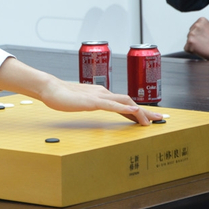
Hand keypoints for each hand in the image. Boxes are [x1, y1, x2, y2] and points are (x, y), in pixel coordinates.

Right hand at [38, 78, 161, 125]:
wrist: (49, 89)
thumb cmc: (61, 95)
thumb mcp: (79, 102)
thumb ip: (89, 104)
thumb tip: (95, 107)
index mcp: (100, 94)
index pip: (123, 102)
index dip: (138, 110)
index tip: (148, 118)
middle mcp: (103, 93)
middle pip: (130, 101)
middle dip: (146, 111)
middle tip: (159, 119)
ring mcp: (98, 97)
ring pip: (125, 102)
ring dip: (141, 111)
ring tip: (151, 120)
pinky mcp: (92, 102)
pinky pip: (112, 105)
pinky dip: (125, 109)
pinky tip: (134, 112)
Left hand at [184, 17, 208, 60]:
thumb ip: (202, 27)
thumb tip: (197, 29)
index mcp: (201, 20)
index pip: (193, 28)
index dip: (199, 34)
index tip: (205, 37)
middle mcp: (195, 26)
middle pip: (190, 34)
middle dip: (195, 39)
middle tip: (204, 42)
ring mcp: (192, 34)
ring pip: (188, 41)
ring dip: (193, 45)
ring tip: (203, 46)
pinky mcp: (190, 42)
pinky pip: (186, 48)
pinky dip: (191, 50)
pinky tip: (200, 50)